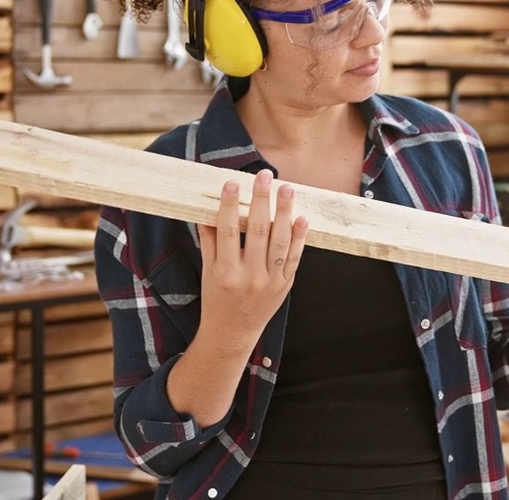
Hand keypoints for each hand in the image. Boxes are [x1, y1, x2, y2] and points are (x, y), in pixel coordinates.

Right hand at [197, 169, 308, 347]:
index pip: (228, 231)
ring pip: (280, 242)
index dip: (230, 206)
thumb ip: (209, 241)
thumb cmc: (217, 298)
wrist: (233, 332)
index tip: (232, 183)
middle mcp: (249, 277)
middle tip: (265, 176)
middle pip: (258, 231)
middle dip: (262, 201)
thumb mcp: (207, 271)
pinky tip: (302, 218)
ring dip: (284, 212)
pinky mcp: (285, 285)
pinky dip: (300, 238)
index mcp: (226, 272)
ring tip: (287, 189)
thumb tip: (207, 209)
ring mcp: (270, 282)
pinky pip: (294, 257)